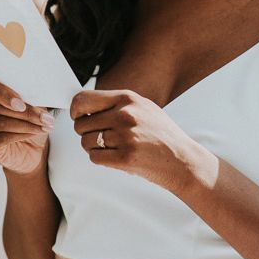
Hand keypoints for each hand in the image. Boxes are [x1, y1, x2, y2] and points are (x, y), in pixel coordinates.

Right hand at [0, 74, 52, 174]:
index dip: (1, 92)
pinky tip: (34, 133)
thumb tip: (39, 92)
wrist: (32, 148)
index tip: (21, 103)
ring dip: (27, 124)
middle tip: (45, 117)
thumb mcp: (33, 103)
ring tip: (44, 125)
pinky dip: (21, 135)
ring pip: (0, 123)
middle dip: (25, 112)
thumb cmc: (30, 120)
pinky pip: (1, 139)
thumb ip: (29, 94)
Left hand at [70, 89, 207, 194]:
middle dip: (85, 133)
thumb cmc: (161, 134)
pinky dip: (100, 159)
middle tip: (100, 137)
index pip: (83, 99)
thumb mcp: (143, 107)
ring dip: (93, 147)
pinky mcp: (126, 157)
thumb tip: (83, 104)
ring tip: (110, 147)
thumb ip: (116, 103)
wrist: (183, 160)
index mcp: (127, 98)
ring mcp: (126, 136)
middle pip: (81, 124)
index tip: (79, 117)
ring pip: (86, 142)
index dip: (75, 110)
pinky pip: (94, 157)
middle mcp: (125, 114)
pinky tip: (114, 157)